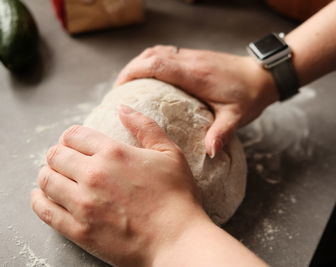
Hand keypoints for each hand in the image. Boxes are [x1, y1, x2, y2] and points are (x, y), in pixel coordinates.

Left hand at [31, 105, 207, 265]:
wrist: (177, 239)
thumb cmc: (177, 196)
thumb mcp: (169, 153)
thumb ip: (145, 127)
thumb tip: (122, 108)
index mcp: (113, 153)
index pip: (75, 135)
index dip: (72, 136)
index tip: (75, 142)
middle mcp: (93, 175)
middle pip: (56, 155)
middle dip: (58, 154)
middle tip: (65, 160)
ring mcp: (83, 204)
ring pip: (46, 180)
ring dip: (47, 174)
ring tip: (55, 176)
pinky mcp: (78, 230)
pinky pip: (45, 211)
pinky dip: (39, 200)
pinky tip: (43, 196)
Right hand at [114, 46, 278, 157]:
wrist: (263, 75)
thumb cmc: (250, 96)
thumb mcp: (237, 117)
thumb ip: (222, 133)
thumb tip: (210, 152)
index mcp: (195, 75)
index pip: (157, 65)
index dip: (133, 72)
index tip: (120, 88)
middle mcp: (191, 61)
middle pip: (151, 55)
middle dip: (131, 69)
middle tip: (119, 89)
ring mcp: (193, 56)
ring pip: (158, 51)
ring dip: (141, 63)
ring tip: (130, 82)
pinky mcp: (196, 57)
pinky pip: (167, 53)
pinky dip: (153, 62)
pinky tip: (152, 76)